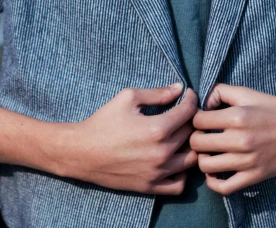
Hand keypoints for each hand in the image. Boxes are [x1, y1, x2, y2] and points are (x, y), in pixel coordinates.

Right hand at [61, 84, 198, 194]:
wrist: (83, 152)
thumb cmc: (104, 121)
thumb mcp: (128, 98)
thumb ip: (157, 93)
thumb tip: (179, 88)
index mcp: (157, 129)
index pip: (189, 112)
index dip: (192, 99)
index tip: (189, 95)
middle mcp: (161, 153)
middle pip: (191, 134)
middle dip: (190, 119)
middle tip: (184, 112)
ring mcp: (157, 173)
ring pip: (191, 159)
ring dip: (190, 145)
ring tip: (181, 135)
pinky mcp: (150, 187)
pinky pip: (179, 184)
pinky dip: (182, 172)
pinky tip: (174, 159)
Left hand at [189, 84, 275, 194]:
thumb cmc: (275, 108)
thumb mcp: (248, 93)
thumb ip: (221, 91)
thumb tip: (204, 102)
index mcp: (237, 116)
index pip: (197, 120)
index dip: (195, 118)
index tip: (201, 119)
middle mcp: (240, 140)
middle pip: (197, 143)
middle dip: (195, 138)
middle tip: (202, 135)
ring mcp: (247, 161)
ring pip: (206, 165)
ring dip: (202, 158)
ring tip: (209, 152)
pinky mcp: (254, 177)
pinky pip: (224, 187)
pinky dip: (213, 182)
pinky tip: (215, 172)